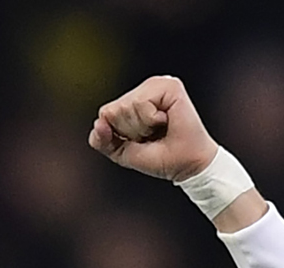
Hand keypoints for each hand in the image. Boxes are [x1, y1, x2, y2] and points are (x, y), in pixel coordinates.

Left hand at [88, 76, 217, 182]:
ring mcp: (157, 85)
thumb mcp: (121, 152)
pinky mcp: (169, 85)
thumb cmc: (159, 157)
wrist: (185, 165)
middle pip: (113, 110)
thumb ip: (101, 140)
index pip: (105, 113)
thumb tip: (98, 123)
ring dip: (142, 127)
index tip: (140, 140)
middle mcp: (144, 89)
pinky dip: (151, 120)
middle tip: (152, 136)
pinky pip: (141, 103)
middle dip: (130, 131)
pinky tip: (165, 121)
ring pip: (126, 106)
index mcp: (133, 99)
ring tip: (159, 129)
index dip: (119, 134)